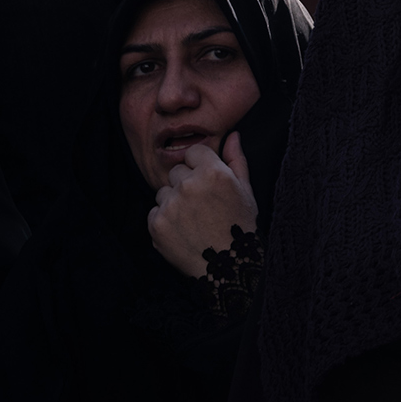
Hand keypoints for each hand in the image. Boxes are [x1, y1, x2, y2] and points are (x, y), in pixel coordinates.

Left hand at [147, 133, 257, 279]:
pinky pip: (155, 212)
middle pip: (177, 172)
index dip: (200, 165)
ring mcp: (171, 205)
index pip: (193, 152)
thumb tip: (232, 135)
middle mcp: (189, 185)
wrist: (228, 265)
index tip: (206, 180)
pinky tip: (183, 230)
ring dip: (174, 201)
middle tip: (201, 203)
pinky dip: (165, 220)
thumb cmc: (240, 224)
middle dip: (186, 183)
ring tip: (192, 219)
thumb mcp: (245, 189)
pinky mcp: (157, 224)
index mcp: (213, 172)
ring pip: (163, 192)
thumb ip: (236, 159)